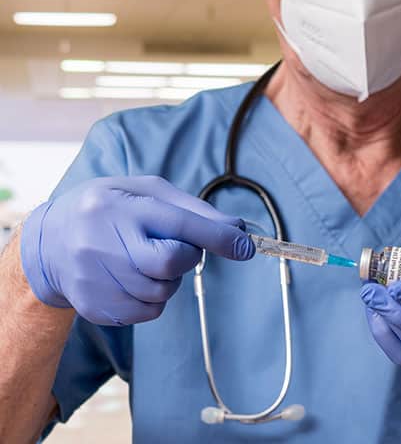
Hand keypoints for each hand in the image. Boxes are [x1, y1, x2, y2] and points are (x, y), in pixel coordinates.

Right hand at [20, 176, 254, 325]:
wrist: (50, 240)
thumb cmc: (111, 209)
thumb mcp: (148, 193)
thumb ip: (194, 211)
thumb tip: (238, 229)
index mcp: (120, 206)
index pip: (179, 224)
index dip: (217, 236)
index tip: (245, 247)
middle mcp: (101, 241)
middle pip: (170, 263)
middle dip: (185, 257)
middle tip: (175, 247)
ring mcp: (93, 277)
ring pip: (161, 292)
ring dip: (169, 279)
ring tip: (146, 259)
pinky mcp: (93, 305)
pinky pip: (147, 313)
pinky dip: (153, 299)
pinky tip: (134, 278)